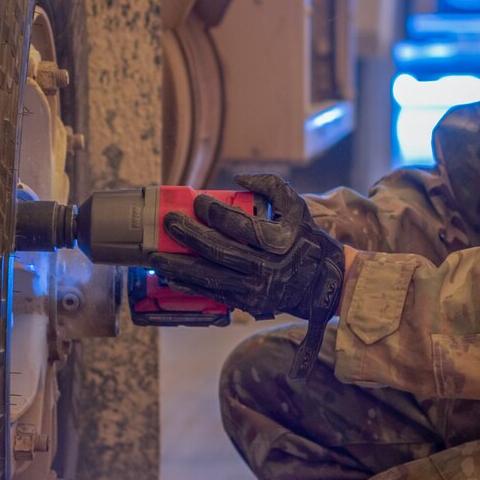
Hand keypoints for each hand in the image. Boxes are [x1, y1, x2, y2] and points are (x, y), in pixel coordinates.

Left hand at [153, 173, 345, 377]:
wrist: (322, 283)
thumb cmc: (306, 238)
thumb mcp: (296, 206)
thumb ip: (270, 185)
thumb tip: (239, 177)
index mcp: (280, 241)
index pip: (238, 225)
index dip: (214, 212)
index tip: (198, 201)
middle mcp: (267, 267)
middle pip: (218, 250)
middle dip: (188, 235)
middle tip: (168, 222)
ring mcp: (256, 288)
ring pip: (210, 276)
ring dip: (179, 265)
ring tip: (156, 255)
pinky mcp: (248, 302)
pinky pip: (213, 293)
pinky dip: (190, 284)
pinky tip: (171, 275)